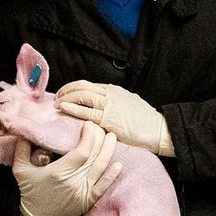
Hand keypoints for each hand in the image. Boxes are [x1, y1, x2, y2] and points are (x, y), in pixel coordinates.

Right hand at [12, 120, 123, 215]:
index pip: (82, 151)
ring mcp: (82, 192)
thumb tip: (25, 130)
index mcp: (58, 172)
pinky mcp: (88, 200)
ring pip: (100, 168)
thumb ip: (22, 148)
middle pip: (94, 157)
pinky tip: (118, 163)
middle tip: (100, 127)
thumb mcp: (20, 169)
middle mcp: (73, 182)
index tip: (88, 125)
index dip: (89, 137)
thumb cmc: (30, 191)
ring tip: (111, 137)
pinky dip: (112, 175)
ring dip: (108, 151)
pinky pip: (103, 186)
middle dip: (100, 139)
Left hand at [56, 81, 174, 156]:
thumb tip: (102, 105)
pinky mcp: (108, 119)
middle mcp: (110, 94)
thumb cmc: (145, 121)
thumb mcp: (129, 103)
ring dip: (66, 98)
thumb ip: (115, 101)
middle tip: (57, 98)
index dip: (73, 88)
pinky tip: (63, 108)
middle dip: (66, 90)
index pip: (88, 85)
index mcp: (114, 90)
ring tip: (57, 104)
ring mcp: (109, 105)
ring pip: (81, 95)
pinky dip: (72, 108)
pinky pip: (85, 111)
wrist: (158, 130)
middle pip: (81, 86)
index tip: (65, 94)